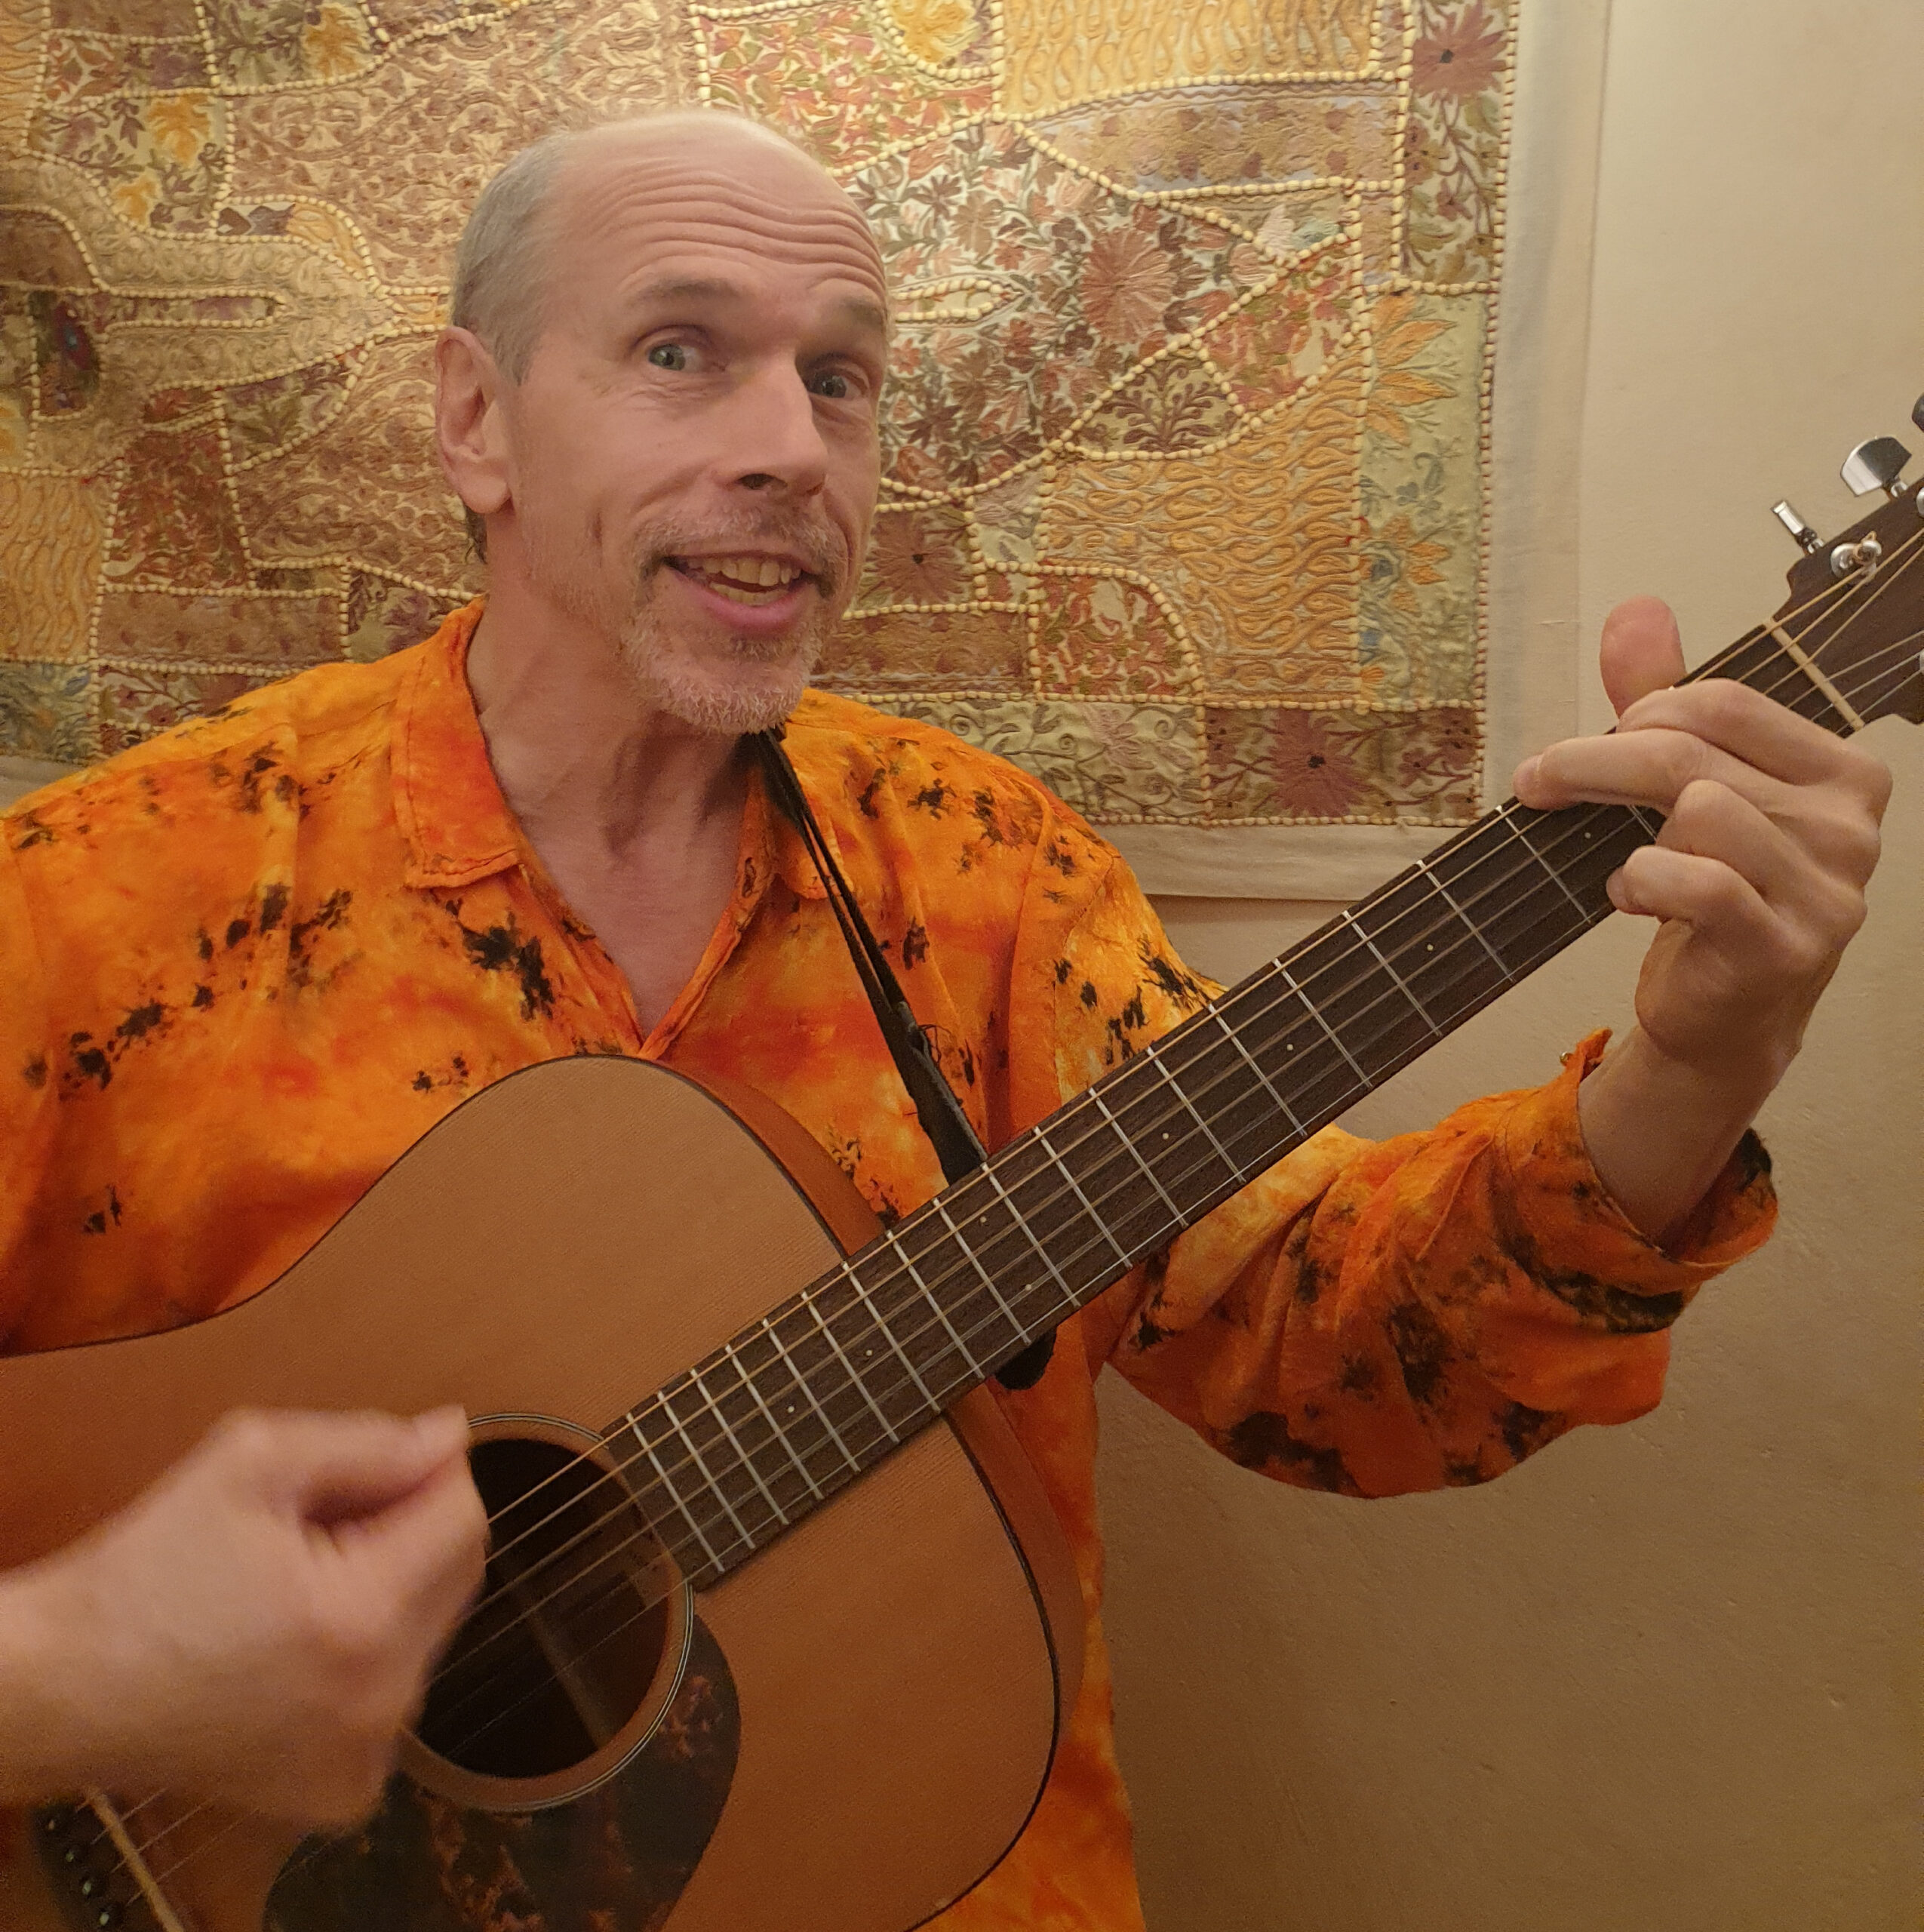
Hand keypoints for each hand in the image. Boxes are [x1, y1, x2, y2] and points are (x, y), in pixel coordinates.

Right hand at [0, 1406, 485, 1828]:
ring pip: (429, 1629)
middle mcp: (380, 1702)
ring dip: (388, 1591)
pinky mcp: (347, 1789)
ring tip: (296, 1587)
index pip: (464, 1518)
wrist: (60, 1688)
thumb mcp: (251, 1463)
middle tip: (318, 1525)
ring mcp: (366, 1757)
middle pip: (458, 1574)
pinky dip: (366, 1656)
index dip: (423, 1476)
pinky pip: (396, 1690)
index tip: (366, 1470)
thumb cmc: (145, 1570)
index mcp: (360, 1620)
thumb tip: (451, 1434)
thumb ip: (370, 1444)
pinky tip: (294, 1646)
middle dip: (406, 1531)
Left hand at [1514, 596, 1889, 1238]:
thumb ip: (1664, 702)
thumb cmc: (1713, 893)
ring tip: (1626, 865)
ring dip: (1628, 834)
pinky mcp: (1786, 945)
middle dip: (1594, 760)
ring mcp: (1828, 888)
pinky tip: (1633, 895)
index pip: (1723, 702)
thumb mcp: (1688, 788)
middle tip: (1541, 780)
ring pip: (1695, 809)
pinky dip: (1644, 882)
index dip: (1641, 713)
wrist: (1726, 1016)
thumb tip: (1636, 609)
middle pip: (1689, 752)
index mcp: (1841, 771)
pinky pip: (1697, 882)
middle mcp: (1849, 824)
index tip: (1591, 742)